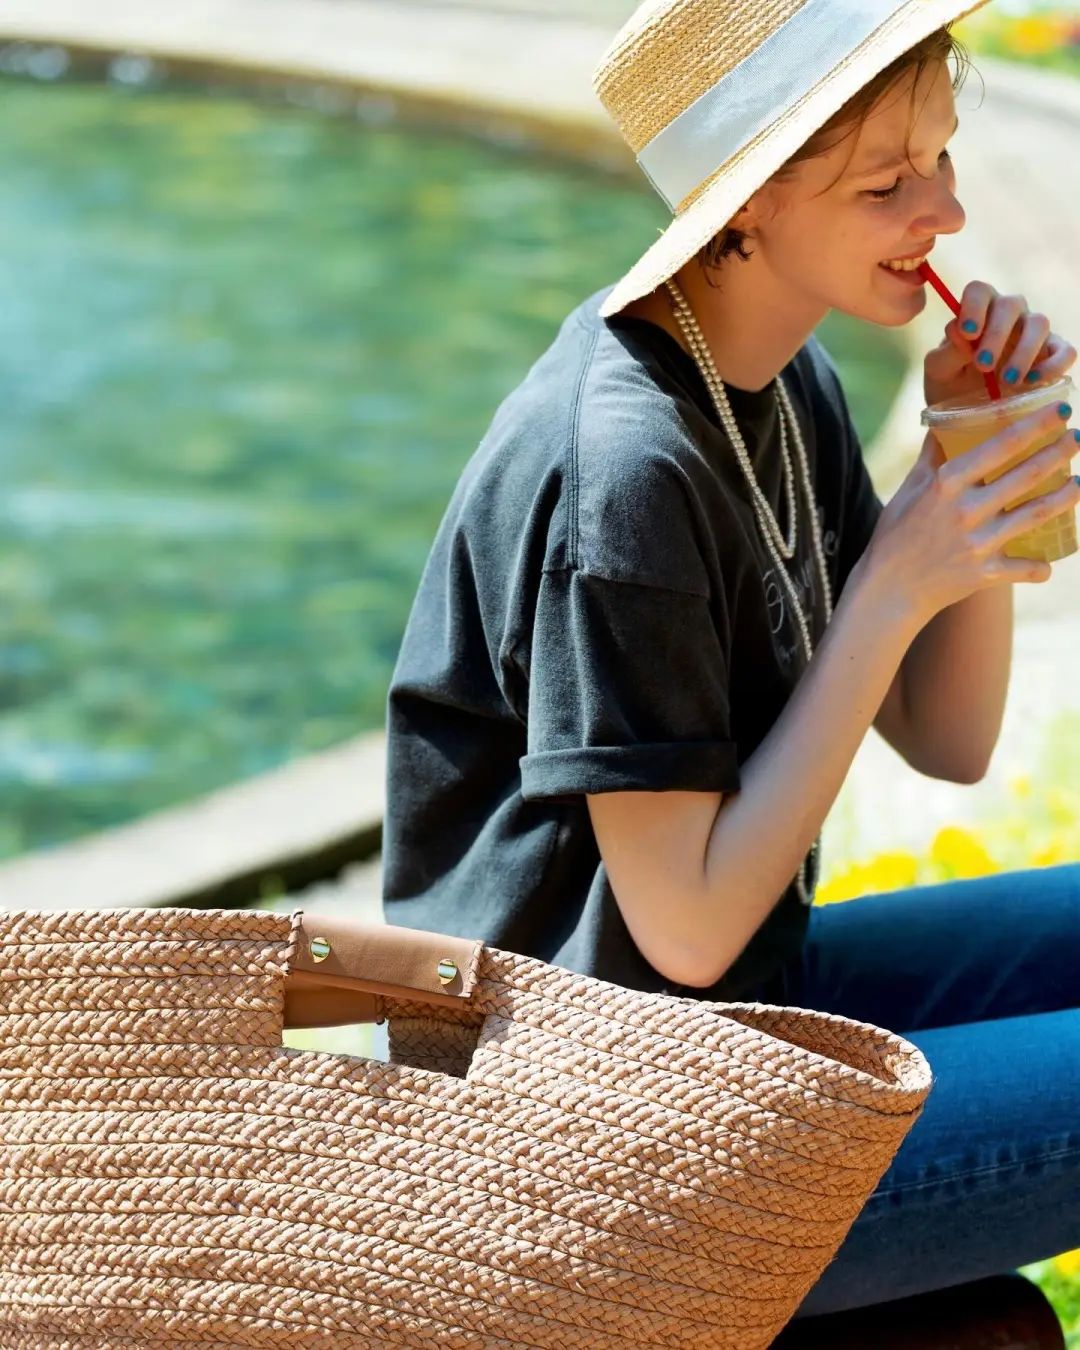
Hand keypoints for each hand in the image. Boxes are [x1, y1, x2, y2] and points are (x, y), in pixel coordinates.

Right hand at [864, 399, 1079, 631]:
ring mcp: (979, 543)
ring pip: (1036, 514)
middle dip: (1059, 452)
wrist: (887, 590)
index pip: (1001, 446)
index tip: (1060, 410)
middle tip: (1078, 438)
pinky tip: (1048, 562)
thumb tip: (943, 424)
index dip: (1036, 425)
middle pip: (1027, 475)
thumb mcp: (908, 489)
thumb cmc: (894, 535)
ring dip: (1066, 496)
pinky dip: (1038, 567)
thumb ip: (931, 457)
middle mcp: (967, 510)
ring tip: (1079, 483)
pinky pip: (1023, 568)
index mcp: (947, 483)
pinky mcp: (985, 573)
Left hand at [923, 280, 1076, 407]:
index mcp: (977, 311)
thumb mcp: (939, 372)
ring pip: (1039, 323)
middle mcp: (1008, 315)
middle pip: (1011, 304)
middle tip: (983, 365)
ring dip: (1024, 351)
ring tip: (1007, 381)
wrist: (967, 414)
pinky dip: (1053, 364)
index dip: (974, 307)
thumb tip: (958, 330)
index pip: (978, 291)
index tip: (967, 333)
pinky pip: (1064, 350)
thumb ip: (946, 352)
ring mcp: (1032, 332)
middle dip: (997, 334)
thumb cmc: (950, 385)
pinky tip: (1032, 381)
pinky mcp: (1051, 354)